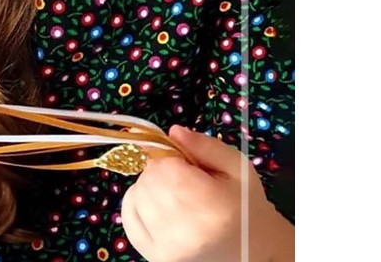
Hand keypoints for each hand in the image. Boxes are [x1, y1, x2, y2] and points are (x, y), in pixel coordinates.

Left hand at [121, 125, 285, 261]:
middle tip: (184, 180)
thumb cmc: (243, 206)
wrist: (251, 252)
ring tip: (176, 195)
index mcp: (211, 208)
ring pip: (137, 194)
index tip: (187, 163)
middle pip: (149, 180)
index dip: (172, 157)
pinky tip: (160, 206)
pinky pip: (129, 214)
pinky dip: (139, 202)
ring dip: (150, 186)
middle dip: (162, 170)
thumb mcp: (236, 167)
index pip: (165, 168)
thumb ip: (205, 145)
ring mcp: (166, 250)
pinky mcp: (154, 256)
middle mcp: (185, 234)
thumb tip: (174, 132)